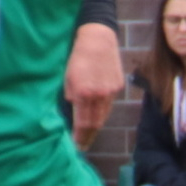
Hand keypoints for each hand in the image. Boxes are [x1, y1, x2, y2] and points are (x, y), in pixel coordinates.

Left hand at [64, 22, 123, 150]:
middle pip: (95, 124)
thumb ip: (71, 96)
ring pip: (103, 116)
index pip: (82, 123)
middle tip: (83, 146)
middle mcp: (98, 95)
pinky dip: (102, 113)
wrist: (98, 39)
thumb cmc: (78, 57)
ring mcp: (110, 91)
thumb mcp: (67, 77)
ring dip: (96, 127)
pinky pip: (109, 104)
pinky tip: (97, 117)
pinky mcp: (118, 86)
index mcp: (83, 93)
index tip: (76, 145)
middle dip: (88, 137)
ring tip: (89, 136)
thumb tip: (73, 110)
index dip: (79, 136)